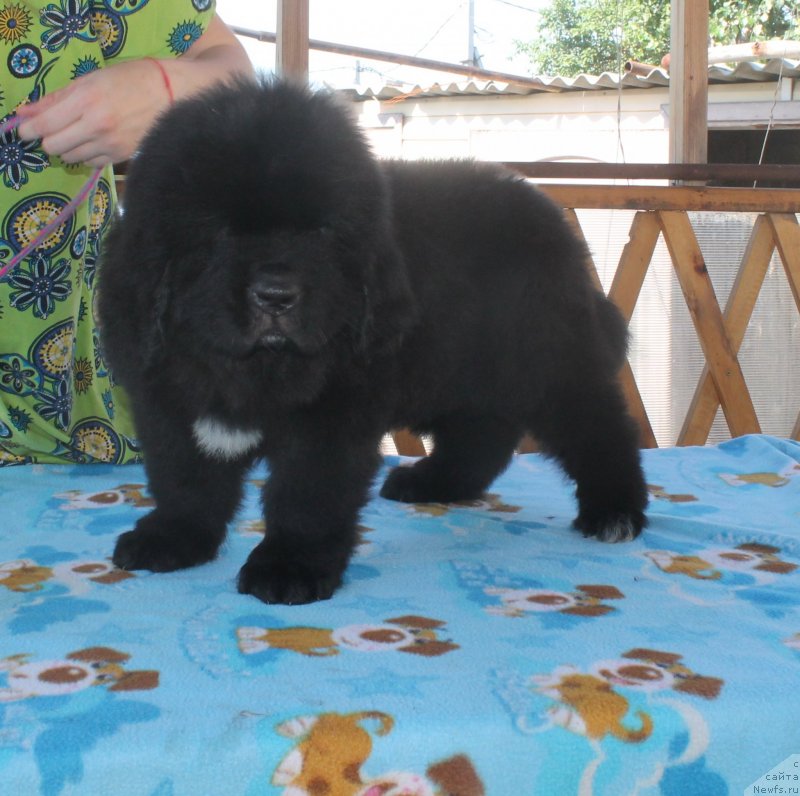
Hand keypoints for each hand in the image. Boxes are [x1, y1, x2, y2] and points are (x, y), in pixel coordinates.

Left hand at [16, 59, 171, 166]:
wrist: (172, 95)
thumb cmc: (131, 80)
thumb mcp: (90, 80)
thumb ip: (57, 98)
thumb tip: (26, 113)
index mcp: (86, 100)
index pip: (45, 125)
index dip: (29, 130)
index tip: (26, 130)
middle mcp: (96, 126)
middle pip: (54, 146)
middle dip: (50, 139)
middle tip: (57, 130)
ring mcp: (110, 144)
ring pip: (71, 157)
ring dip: (69, 147)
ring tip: (80, 134)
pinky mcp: (122, 156)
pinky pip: (91, 163)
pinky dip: (87, 154)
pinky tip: (95, 142)